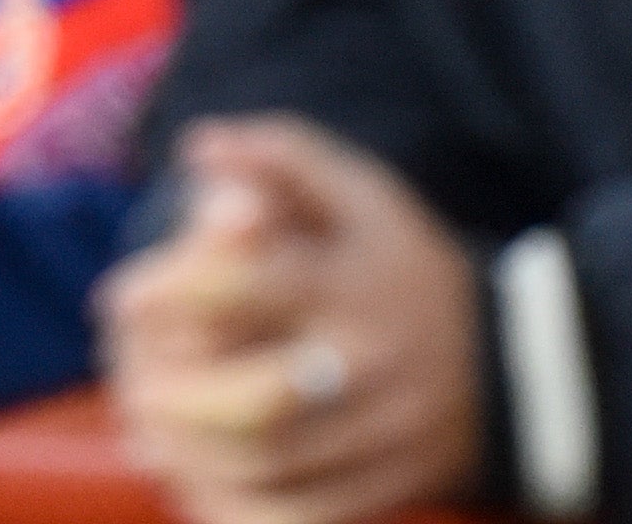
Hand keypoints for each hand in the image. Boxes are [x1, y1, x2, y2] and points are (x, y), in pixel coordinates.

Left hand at [101, 120, 487, 523]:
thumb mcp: (363, 194)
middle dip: (176, 396)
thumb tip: (199, 146)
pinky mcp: (382, 491)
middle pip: (259, 400)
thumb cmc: (404, 265)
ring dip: (189, 454)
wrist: (510, 366)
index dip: (177, 291)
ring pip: (270, 466)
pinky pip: (298, 516)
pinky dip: (234, 507)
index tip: (121, 295)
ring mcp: (381, 437)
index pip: (258, 288)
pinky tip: (193, 481)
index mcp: (357, 283)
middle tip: (130, 379)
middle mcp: (371, 364)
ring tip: (145, 427)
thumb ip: (283, 157)